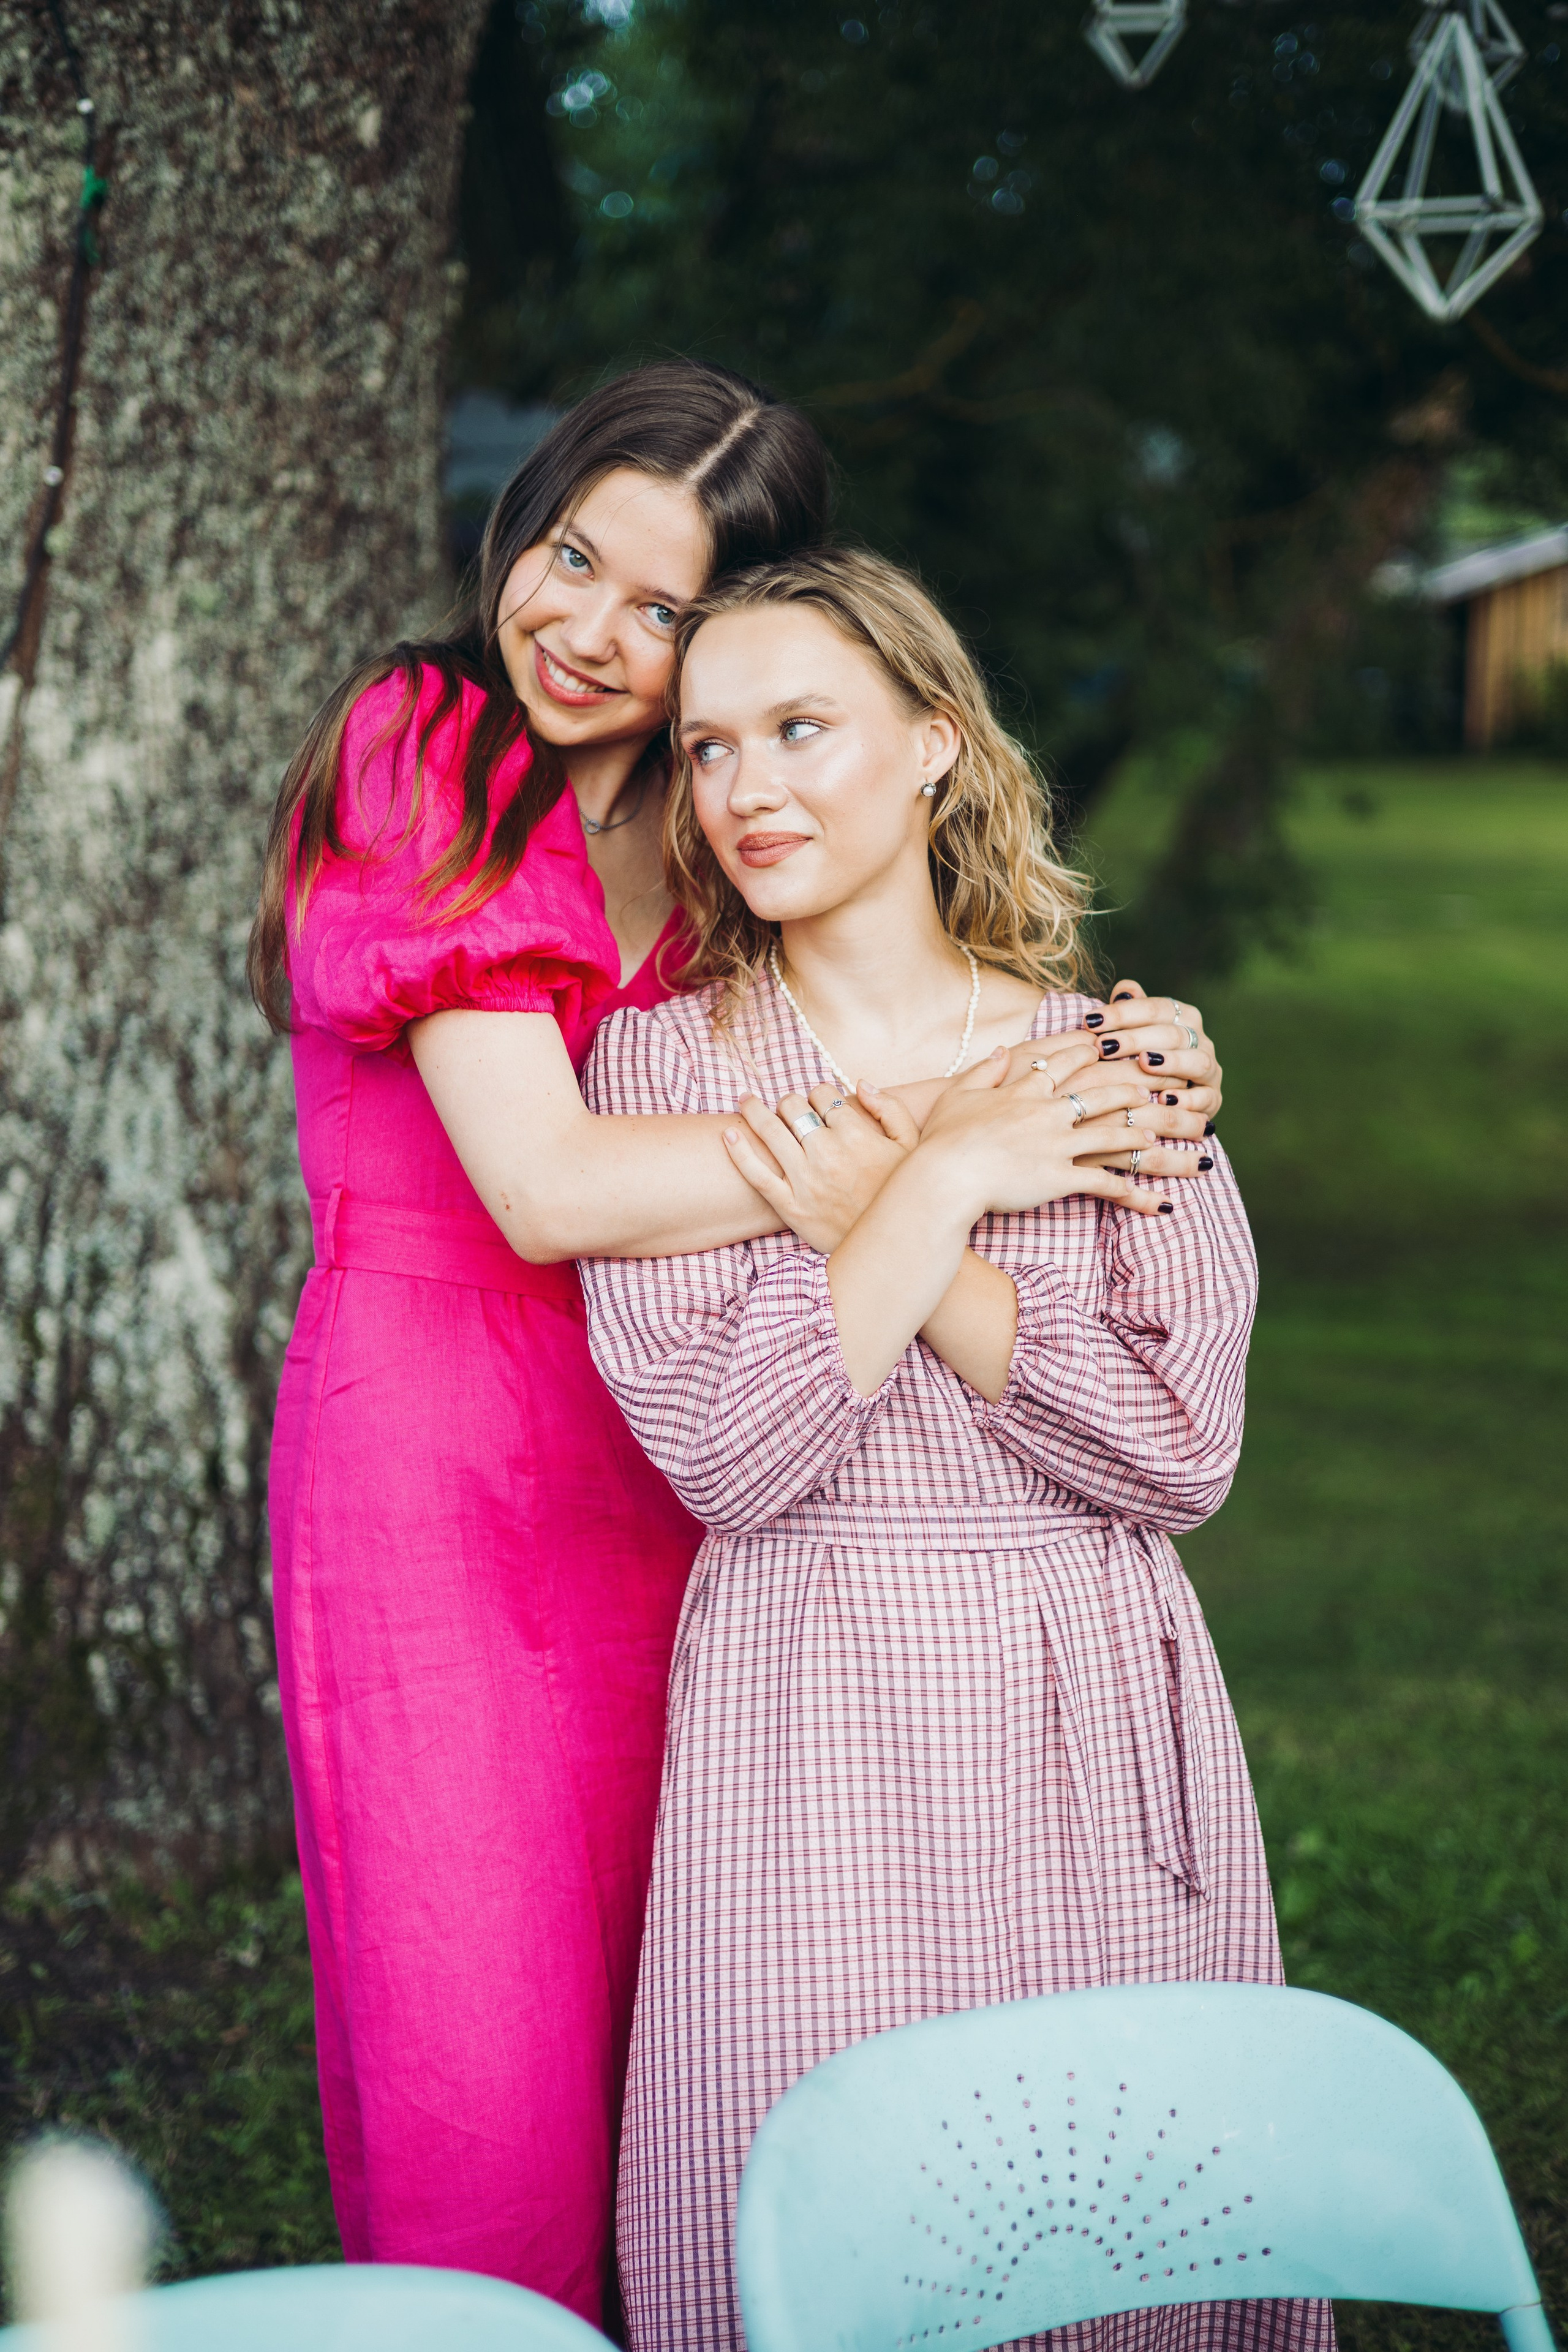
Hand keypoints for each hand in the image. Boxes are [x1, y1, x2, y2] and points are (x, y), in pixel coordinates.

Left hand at [721, 1082, 917, 1252]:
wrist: (894, 1247)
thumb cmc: (902, 1193)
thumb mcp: (912, 1146)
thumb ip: (890, 1108)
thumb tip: (860, 1084)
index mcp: (856, 1134)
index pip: (823, 1094)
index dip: (819, 1093)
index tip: (820, 1103)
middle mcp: (827, 1153)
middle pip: (793, 1107)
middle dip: (790, 1102)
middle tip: (790, 1109)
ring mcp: (805, 1180)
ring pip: (770, 1131)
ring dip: (753, 1110)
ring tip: (745, 1101)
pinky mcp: (790, 1207)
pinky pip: (756, 1174)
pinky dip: (739, 1152)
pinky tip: (728, 1135)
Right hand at [916, 1049, 1177, 1219]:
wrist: (947, 1175)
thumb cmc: (944, 1137)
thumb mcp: (959, 1093)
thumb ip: (984, 1070)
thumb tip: (999, 1050)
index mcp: (1024, 1091)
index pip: (1062, 1064)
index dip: (1083, 1053)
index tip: (1101, 1046)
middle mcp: (1048, 1112)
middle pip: (1097, 1095)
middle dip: (1124, 1090)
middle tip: (1144, 1089)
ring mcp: (1057, 1144)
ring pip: (1109, 1134)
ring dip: (1133, 1134)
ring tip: (1151, 1134)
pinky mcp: (1060, 1177)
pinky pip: (1101, 1180)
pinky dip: (1123, 1186)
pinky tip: (1138, 1188)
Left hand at [1067, 977, 1223, 1122]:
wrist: (1169, 1099)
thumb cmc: (1142, 1059)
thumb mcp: (1134, 1032)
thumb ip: (1130, 1010)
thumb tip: (1124, 990)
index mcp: (1183, 1017)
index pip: (1155, 1008)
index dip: (1123, 1013)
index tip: (1090, 1022)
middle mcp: (1200, 1040)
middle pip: (1173, 1033)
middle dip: (1136, 1039)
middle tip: (1105, 1047)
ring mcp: (1210, 1070)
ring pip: (1197, 1061)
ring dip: (1171, 1062)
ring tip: (1144, 1063)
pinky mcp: (1213, 1098)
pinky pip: (1206, 1097)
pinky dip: (1188, 1099)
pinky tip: (1165, 1100)